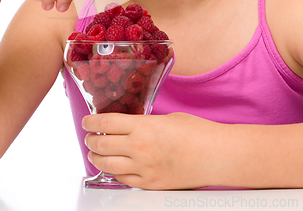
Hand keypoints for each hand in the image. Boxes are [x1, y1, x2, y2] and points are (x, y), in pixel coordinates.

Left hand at [83, 112, 220, 189]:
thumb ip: (144, 123)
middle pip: (102, 145)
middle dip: (90, 140)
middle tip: (89, 137)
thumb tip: (130, 126)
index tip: (87, 120)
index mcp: (143, 127)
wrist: (216, 155)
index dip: (91, 121)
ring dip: (97, 158)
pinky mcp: (150, 184)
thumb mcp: (166, 118)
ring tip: (95, 153)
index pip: (106, 123)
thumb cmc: (197, 132)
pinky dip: (114, 172)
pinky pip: (123, 180)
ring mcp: (143, 169)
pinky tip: (113, 167)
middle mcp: (139, 148)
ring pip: (108, 165)